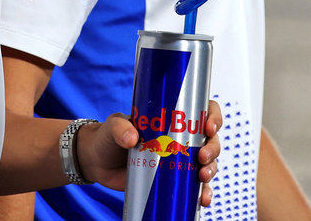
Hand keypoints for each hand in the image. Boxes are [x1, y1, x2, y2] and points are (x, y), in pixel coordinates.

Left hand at [78, 100, 222, 205]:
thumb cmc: (108, 137)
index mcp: (172, 118)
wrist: (97, 162)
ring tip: (202, 179)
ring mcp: (178, 160)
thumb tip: (133, 139)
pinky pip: (193, 187)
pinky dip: (202, 193)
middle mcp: (180, 137)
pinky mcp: (172, 180)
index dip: (213, 117)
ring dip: (211, 171)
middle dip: (213, 148)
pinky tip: (203, 200)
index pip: (202, 110)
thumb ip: (120, 127)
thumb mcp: (113, 126)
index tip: (210, 128)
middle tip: (203, 158)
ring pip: (207, 164)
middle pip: (209, 140)